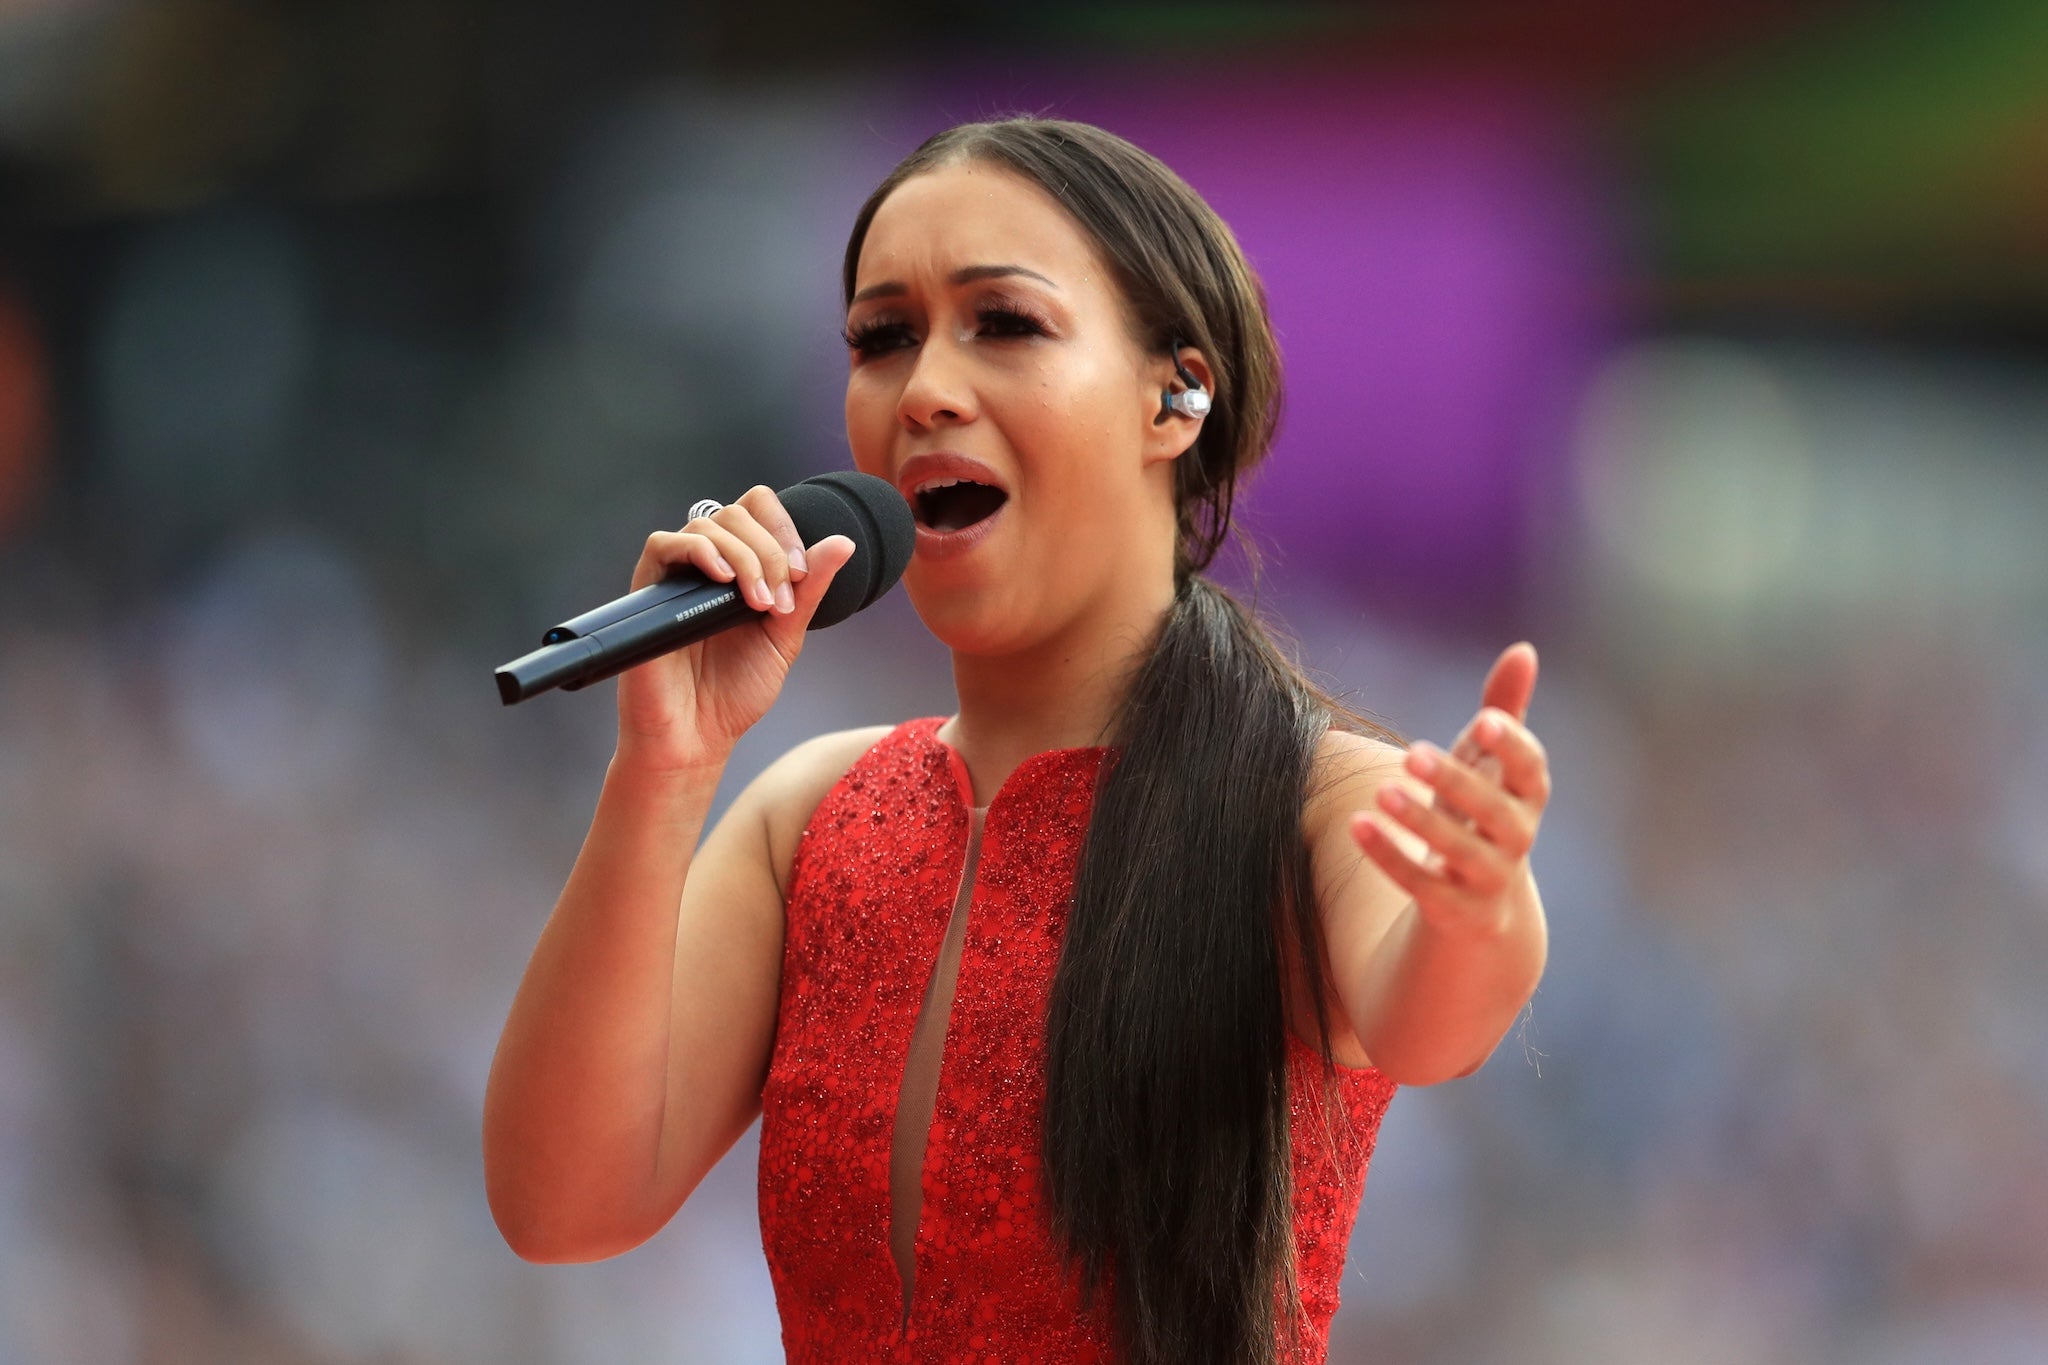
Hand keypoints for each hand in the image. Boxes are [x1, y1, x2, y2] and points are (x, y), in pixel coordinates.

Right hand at [614, 484, 853, 772]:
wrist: (697, 738)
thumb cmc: (734, 693)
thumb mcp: (784, 636)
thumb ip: (808, 590)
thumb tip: (843, 543)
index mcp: (738, 569)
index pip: (757, 509)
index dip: (784, 528)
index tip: (801, 574)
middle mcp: (705, 565)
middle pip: (737, 513)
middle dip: (770, 551)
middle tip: (778, 601)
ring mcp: (676, 576)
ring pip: (707, 524)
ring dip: (745, 556)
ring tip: (757, 603)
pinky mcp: (646, 590)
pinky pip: (663, 544)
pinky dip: (699, 551)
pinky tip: (724, 579)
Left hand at [1350, 642, 1550, 938]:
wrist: (1481, 906)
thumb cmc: (1481, 811)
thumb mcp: (1490, 763)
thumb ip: (1504, 710)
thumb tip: (1524, 649)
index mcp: (1528, 797)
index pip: (1532, 770)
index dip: (1511, 747)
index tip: (1480, 720)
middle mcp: (1517, 839)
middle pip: (1495, 812)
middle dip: (1455, 783)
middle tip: (1411, 753)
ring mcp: (1489, 879)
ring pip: (1459, 851)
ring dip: (1419, 822)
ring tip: (1381, 791)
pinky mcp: (1455, 909)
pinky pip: (1421, 885)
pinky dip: (1388, 855)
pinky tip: (1356, 825)